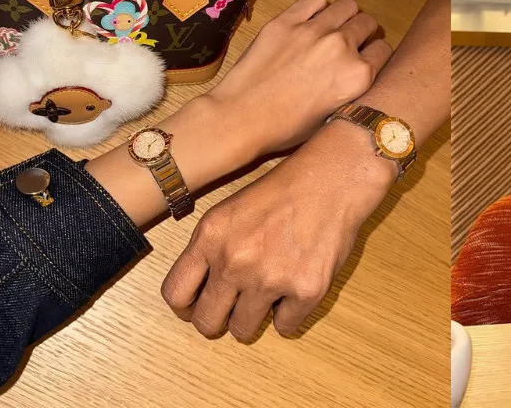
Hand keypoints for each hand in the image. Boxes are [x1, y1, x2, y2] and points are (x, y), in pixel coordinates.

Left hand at [160, 121, 395, 340]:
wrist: (334, 180)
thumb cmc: (285, 190)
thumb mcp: (230, 211)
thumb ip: (210, 248)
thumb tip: (203, 288)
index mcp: (211, 238)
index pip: (175, 294)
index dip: (187, 306)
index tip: (200, 305)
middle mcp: (235, 262)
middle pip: (207, 322)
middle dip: (218, 321)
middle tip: (234, 309)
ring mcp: (271, 280)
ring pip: (244, 330)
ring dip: (253, 320)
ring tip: (267, 298)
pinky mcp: (306, 291)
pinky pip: (286, 327)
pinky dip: (289, 315)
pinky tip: (294, 291)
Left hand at [205, 0, 392, 155]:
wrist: (242, 118)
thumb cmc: (286, 128)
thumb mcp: (333, 115)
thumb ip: (352, 88)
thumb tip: (356, 71)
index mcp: (358, 76)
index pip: (384, 50)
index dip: (375, 55)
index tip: (366, 58)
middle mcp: (342, 47)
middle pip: (368, 23)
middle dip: (363, 33)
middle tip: (349, 43)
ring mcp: (313, 30)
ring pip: (347, 5)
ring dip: (345, 16)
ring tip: (332, 27)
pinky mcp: (287, 21)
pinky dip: (318, 6)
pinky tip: (311, 19)